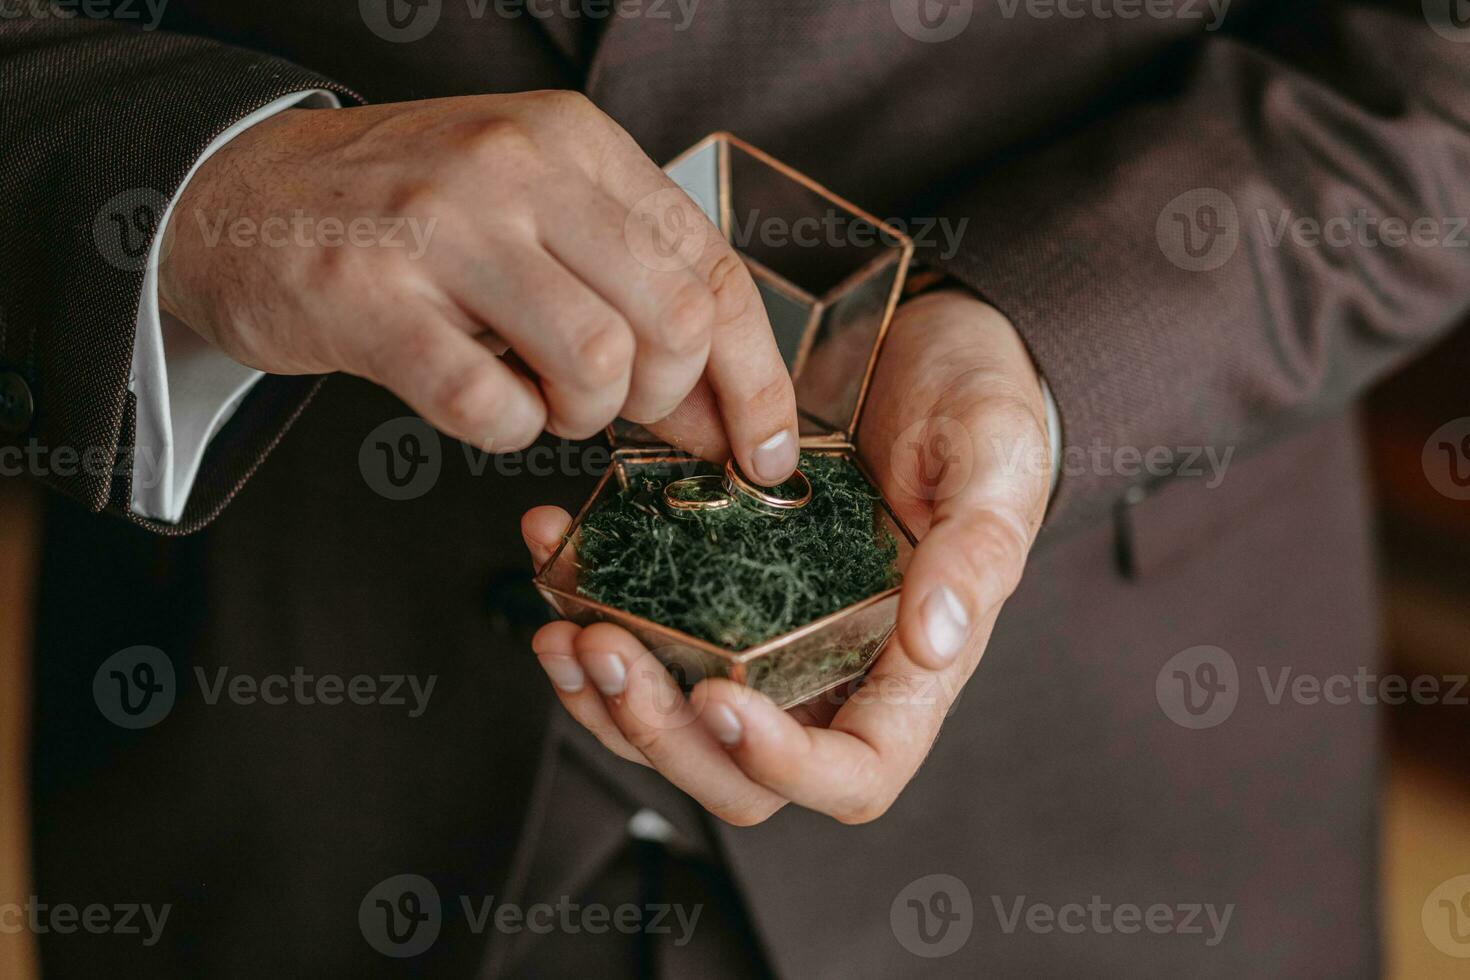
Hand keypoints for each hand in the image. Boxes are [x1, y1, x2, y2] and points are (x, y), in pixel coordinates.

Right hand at [160, 91, 798, 482]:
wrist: (239, 194)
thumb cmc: (411, 215)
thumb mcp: (535, 217)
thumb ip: (631, 293)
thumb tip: (727, 416)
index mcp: (576, 142)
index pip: (715, 269)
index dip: (757, 377)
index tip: (767, 451)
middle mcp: (518, 167)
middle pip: (673, 322)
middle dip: (668, 403)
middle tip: (620, 411)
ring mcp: (440, 226)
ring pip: (595, 362)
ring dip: (580, 416)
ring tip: (538, 397)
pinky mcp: (368, 297)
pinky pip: (487, 405)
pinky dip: (502, 430)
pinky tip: (479, 401)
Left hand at [521, 290, 1052, 824]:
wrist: (927, 349)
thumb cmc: (982, 409)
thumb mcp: (996, 461)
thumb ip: (978, 549)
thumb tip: (937, 641)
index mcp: (912, 670)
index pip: (855, 773)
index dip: (782, 764)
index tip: (718, 697)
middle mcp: (834, 672)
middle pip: (740, 771)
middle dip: (661, 732)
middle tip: (605, 648)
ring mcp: (770, 639)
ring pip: (677, 722)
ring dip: (608, 696)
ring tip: (563, 626)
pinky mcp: (718, 591)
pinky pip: (650, 639)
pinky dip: (592, 615)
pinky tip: (559, 561)